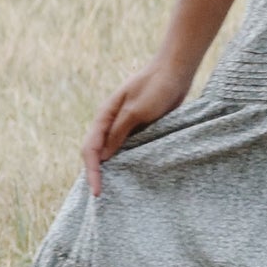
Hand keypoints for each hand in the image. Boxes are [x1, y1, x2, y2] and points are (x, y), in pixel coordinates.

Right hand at [81, 57, 194, 196]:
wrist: (176, 70)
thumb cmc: (156, 86)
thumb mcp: (137, 111)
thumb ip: (119, 132)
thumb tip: (103, 157)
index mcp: (105, 115)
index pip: (90, 149)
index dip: (92, 172)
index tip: (98, 192)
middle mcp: (111, 121)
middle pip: (97, 153)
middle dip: (97, 174)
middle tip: (102, 196)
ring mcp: (125, 124)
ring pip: (112, 152)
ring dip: (111, 169)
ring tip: (114, 191)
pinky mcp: (140, 127)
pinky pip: (128, 148)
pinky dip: (126, 161)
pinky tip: (132, 174)